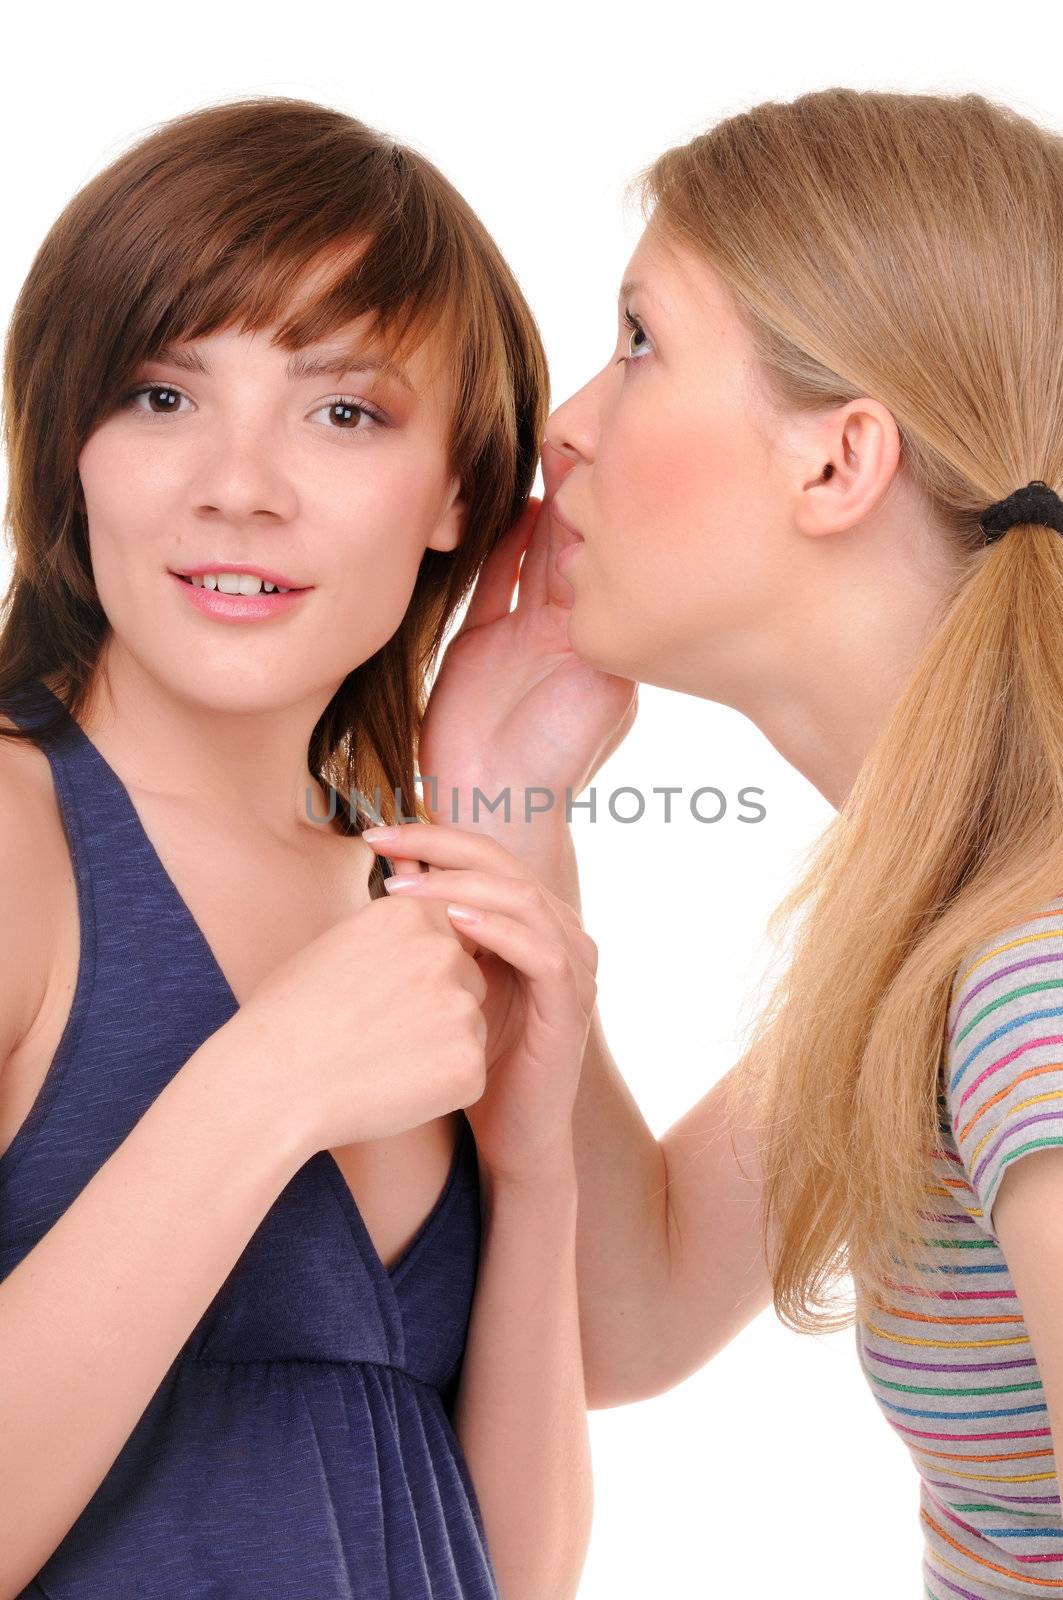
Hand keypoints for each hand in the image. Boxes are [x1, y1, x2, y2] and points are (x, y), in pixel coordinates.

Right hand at [220, 892, 488, 1163]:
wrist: (271, 1081)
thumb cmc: (290, 1016)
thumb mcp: (340, 944)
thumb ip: (395, 938)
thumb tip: (431, 940)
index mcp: (410, 914)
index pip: (449, 934)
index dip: (420, 969)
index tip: (386, 991)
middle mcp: (444, 952)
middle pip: (468, 978)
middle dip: (440, 1004)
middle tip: (379, 1030)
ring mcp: (461, 1008)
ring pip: (471, 1026)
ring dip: (441, 1044)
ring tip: (379, 1058)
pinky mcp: (469, 1063)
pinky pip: (468, 1072)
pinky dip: (440, 1086)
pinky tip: (391, 1085)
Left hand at [369, 819, 597, 1182]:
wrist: (510, 1137)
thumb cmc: (470, 1056)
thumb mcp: (443, 977)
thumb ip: (429, 920)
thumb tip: (393, 862)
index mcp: (533, 919)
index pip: (485, 855)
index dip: (432, 836)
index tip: (373, 832)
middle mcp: (562, 932)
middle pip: (504, 864)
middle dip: (439, 847)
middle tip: (382, 839)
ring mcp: (574, 966)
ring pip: (523, 898)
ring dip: (459, 886)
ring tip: (403, 887)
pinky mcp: (572, 1004)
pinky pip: (539, 951)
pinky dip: (497, 930)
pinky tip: (451, 923)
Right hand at [418, 442, 637, 842]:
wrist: (493, 800)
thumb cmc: (556, 758)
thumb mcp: (607, 691)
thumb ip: (614, 635)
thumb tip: (630, 576)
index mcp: (609, 644)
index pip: (620, 567)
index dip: (623, 521)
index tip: (632, 469)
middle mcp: (570, 631)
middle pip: (580, 550)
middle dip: (587, 497)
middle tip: (590, 436)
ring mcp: (525, 632)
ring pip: (536, 554)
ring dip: (545, 507)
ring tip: (552, 450)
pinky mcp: (481, 636)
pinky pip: (493, 578)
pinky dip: (501, 541)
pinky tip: (512, 498)